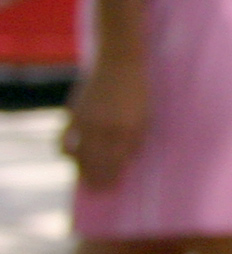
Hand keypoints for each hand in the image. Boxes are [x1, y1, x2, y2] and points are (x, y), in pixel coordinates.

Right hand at [63, 56, 148, 188]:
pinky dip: (64, 152)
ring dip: (80, 171)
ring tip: (84, 180)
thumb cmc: (138, 90)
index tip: (112, 187)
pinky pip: (63, 140)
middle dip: (97, 180)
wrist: (120, 63)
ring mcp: (87, 122)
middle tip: (97, 190)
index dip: (113, 177)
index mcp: (128, 130)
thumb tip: (128, 161)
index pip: (117, 163)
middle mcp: (106, 128)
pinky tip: (69, 158)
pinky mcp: (74, 114)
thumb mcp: (146, 116)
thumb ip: (137, 139)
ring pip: (79, 156)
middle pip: (97, 164)